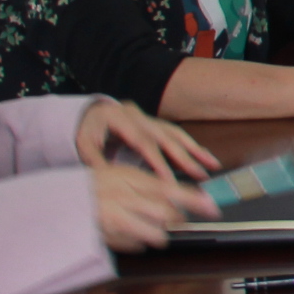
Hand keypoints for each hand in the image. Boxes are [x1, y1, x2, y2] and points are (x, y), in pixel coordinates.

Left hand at [71, 101, 216, 186]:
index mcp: (120, 119)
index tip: (168, 181)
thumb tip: (107, 179)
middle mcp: (139, 116)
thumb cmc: (86, 130)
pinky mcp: (155, 123)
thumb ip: (94, 160)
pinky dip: (192, 145)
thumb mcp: (83, 144)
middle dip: (184, 157)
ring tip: (211, 165)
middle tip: (200, 175)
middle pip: (165, 137)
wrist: (89, 111)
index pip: (142, 143)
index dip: (157, 162)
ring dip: (195, 150)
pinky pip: (176, 133)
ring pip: (175, 133)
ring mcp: (149, 118)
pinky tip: (205, 156)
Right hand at [87, 157, 216, 250]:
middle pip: (166, 213)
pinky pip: (136, 245)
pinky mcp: (106, 237)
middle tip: (176, 220)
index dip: (194, 199)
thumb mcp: (119, 175)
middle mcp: (122, 197)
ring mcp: (113, 219)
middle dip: (176, 220)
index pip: (169, 189)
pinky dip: (138, 242)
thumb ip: (147, 184)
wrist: (56, 203)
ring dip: (158, 234)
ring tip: (148, 227)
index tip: (212, 207)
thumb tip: (178, 196)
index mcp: (127, 178)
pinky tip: (128, 233)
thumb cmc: (92, 187)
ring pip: (154, 233)